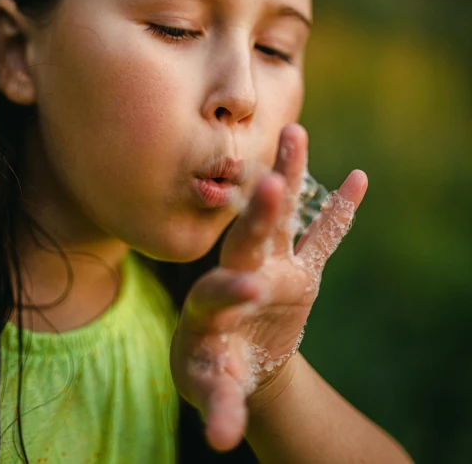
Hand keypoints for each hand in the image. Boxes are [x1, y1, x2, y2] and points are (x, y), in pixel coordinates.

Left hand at [169, 123, 367, 451]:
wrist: (238, 360)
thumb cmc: (216, 372)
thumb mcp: (215, 391)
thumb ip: (220, 407)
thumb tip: (220, 440)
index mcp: (209, 304)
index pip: (217, 289)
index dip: (233, 288)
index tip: (253, 287)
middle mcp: (239, 273)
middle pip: (246, 238)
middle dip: (259, 214)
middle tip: (270, 181)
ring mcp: (273, 266)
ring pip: (280, 219)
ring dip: (289, 178)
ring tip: (295, 133)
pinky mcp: (301, 271)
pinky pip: (322, 238)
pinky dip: (338, 212)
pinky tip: (357, 179)